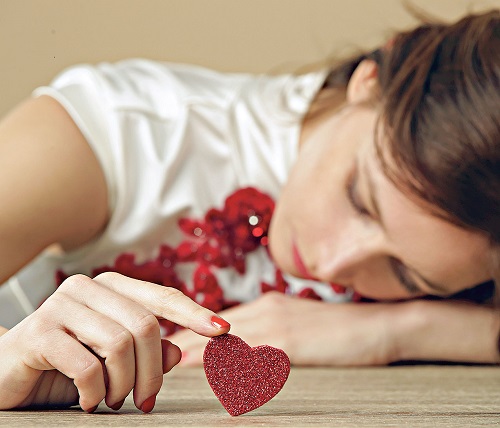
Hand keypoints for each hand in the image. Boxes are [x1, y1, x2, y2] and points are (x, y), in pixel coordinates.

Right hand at [0, 272, 229, 411]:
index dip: (195, 314)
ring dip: (123, 384)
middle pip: (146, 326)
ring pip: (121, 344)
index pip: (163, 297)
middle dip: (153, 371)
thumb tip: (180, 349)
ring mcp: (62, 305)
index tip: (224, 331)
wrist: (7, 377)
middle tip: (146, 400)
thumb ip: (149, 351)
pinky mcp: (39, 332)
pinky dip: (95, 393)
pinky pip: (88, 366)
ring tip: (111, 400)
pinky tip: (88, 401)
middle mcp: (88, 288)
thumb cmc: (68, 366)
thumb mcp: (115, 360)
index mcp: (112, 287)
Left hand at [170, 291, 394, 366]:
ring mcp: (277, 325)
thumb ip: (270, 329)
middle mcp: (266, 310)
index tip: (168, 339)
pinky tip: (209, 375)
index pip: (219, 320)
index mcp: (267, 305)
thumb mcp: (299, 322)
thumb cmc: (341, 328)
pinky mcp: (290, 343)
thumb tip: (242, 346)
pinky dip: (226, 366)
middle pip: (215, 329)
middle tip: (158, 352)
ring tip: (169, 364)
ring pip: (225, 341)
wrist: (380, 324)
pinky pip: (250, 357)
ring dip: (197, 354)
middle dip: (187, 341)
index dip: (193, 330)